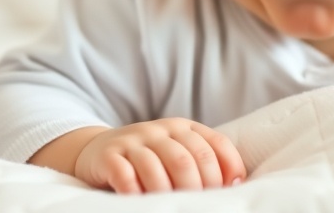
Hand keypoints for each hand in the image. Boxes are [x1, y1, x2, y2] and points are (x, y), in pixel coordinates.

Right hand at [74, 119, 245, 193]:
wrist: (97, 149)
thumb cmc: (148, 158)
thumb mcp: (176, 152)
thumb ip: (202, 162)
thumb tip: (237, 184)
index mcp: (183, 128)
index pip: (214, 144)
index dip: (227, 169)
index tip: (228, 191)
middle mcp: (160, 130)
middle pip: (186, 158)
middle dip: (196, 187)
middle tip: (197, 205)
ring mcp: (133, 141)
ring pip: (156, 166)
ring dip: (165, 193)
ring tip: (170, 207)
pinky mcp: (109, 156)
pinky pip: (124, 174)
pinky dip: (135, 192)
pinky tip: (140, 203)